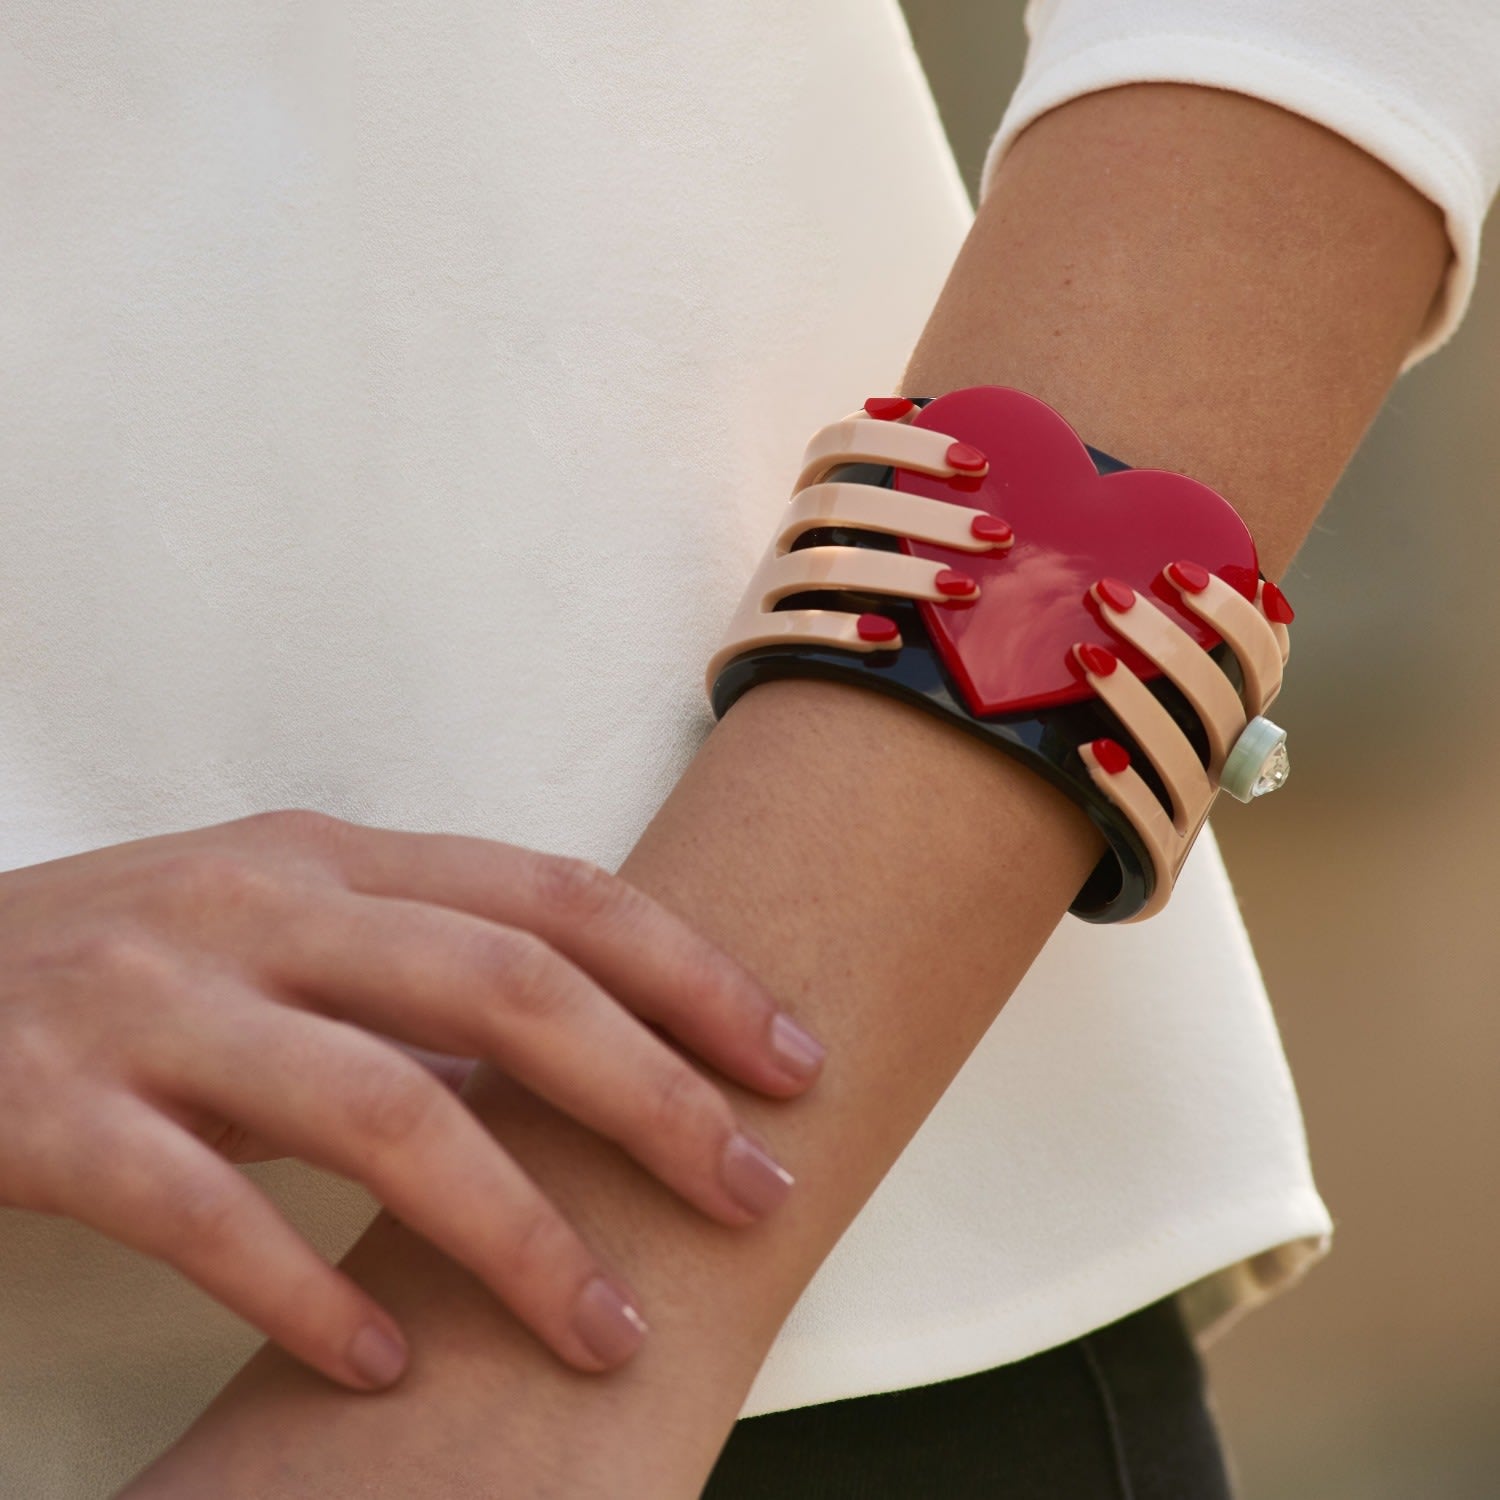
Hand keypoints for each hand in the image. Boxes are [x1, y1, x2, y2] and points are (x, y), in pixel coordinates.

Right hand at [0, 811, 824, 1389]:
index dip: (689, 975)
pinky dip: (309, 1296)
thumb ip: (414, 978)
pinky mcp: (47, 1112)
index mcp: (329, 859)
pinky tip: (384, 1366)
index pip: (556, 897)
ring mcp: (150, 1004)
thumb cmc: (126, 966)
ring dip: (519, 1234)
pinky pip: (206, 1216)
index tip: (789, 1062)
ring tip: (608, 1329)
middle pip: (508, 991)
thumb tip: (584, 1060)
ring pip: (385, 1112)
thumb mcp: (273, 930)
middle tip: (755, 1195)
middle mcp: (255, 910)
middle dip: (654, 1098)